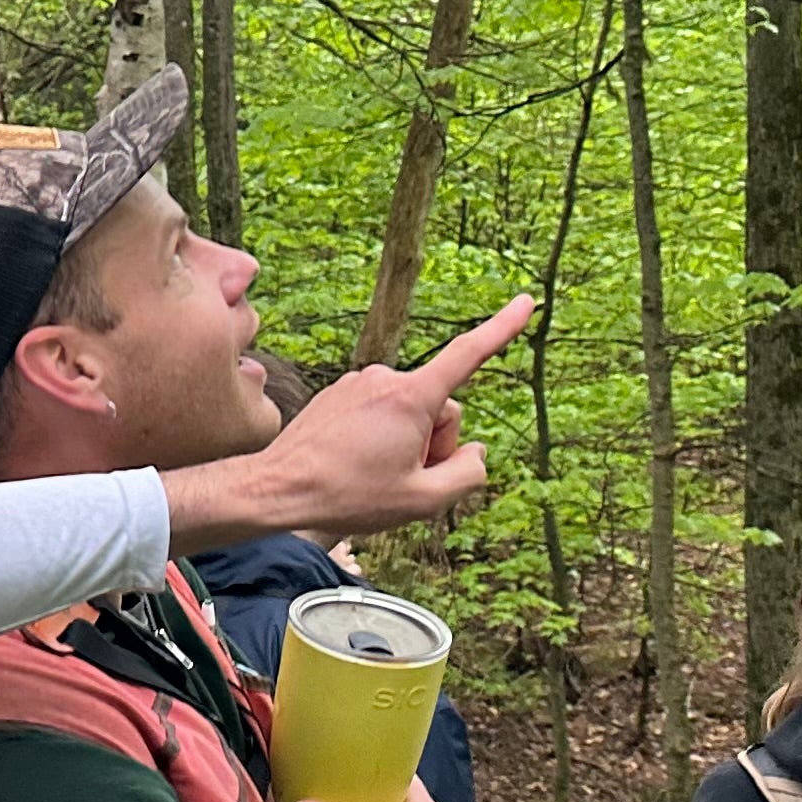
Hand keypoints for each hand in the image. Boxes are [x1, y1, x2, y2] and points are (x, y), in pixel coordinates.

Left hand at [162, 296, 534, 550]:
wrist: (276, 489)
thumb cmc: (348, 496)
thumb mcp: (424, 501)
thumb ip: (467, 475)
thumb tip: (475, 452)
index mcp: (411, 397)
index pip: (468, 354)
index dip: (502, 328)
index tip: (525, 301)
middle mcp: (385, 378)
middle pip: (439, 408)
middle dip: (435, 442)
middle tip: (404, 477)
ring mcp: (358, 383)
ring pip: (408, 412)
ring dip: (404, 442)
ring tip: (371, 473)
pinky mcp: (338, 393)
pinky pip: (378, 413)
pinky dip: (378, 436)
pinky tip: (352, 462)